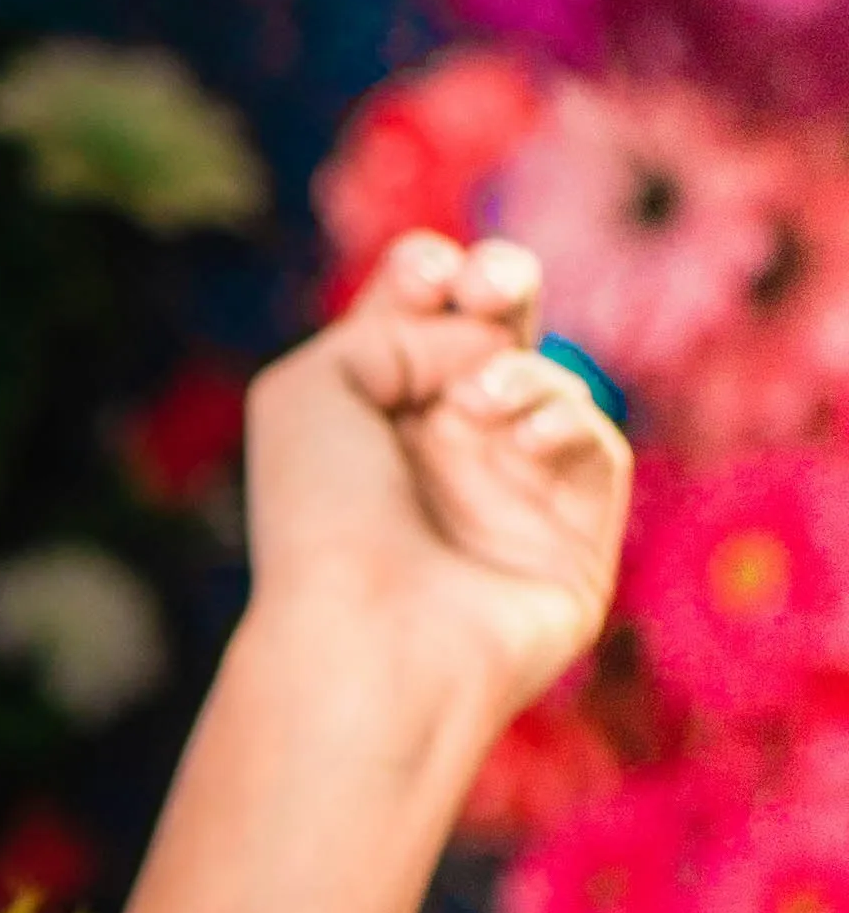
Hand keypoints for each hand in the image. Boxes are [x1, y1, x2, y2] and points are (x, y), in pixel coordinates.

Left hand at [238, 232, 627, 752]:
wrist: (367, 639)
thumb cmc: (320, 518)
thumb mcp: (315, 386)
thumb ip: (397, 325)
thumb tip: (489, 349)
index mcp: (366, 420)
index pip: (416, 318)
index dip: (431, 277)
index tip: (427, 273)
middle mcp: (438, 454)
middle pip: (493, 334)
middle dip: (502, 284)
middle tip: (493, 282)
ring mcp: (508, 495)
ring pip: (549, 383)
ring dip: (519, 371)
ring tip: (477, 399)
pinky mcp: (574, 541)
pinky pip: (596, 448)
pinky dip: (567, 420)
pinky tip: (523, 432)